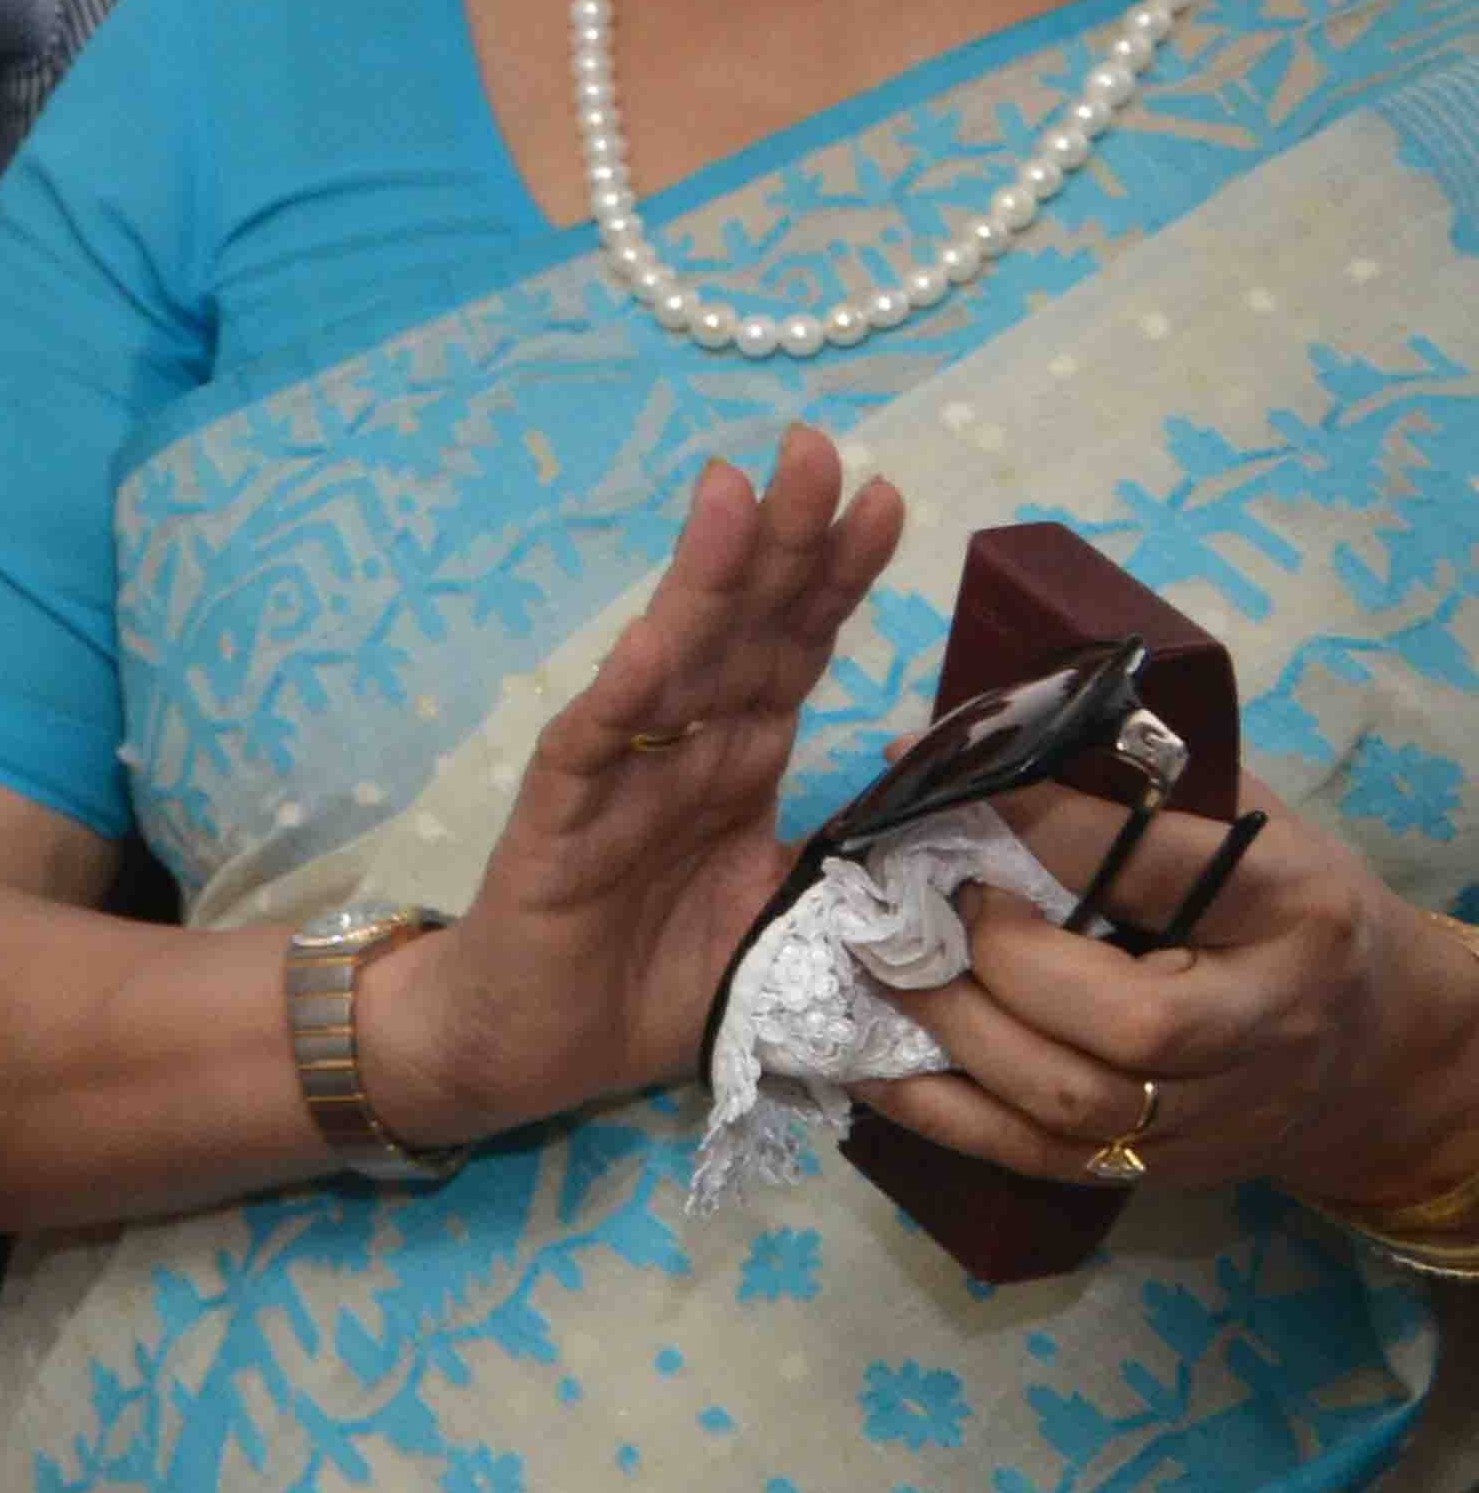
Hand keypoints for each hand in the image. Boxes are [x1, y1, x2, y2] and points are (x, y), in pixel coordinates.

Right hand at [363, 430, 907, 1144]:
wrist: (524, 1047)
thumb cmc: (650, 983)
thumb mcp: (788, 920)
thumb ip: (856, 866)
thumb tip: (968, 836)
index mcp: (739, 765)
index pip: (798, 650)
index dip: (839, 576)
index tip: (886, 497)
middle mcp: (683, 751)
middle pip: (743, 627)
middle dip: (783, 536)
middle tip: (818, 445)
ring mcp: (616, 779)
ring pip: (671, 662)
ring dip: (705, 578)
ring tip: (735, 492)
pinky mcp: (557, 827)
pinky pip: (594, 752)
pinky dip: (623, 696)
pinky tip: (653, 640)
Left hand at [865, 785, 1478, 1204]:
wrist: (1373, 1044)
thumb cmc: (1281, 906)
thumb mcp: (1246, 824)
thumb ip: (1140, 789)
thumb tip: (969, 744)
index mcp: (1294, 907)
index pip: (1160, 867)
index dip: (1037, 828)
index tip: (938, 787)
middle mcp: (1269, 1018)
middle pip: (1132, 1023)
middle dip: (999, 962)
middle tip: (916, 908)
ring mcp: (1220, 1110)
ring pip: (1074, 1100)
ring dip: (954, 1032)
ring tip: (881, 969)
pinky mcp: (1163, 1168)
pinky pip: (1034, 1156)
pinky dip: (939, 1111)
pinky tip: (872, 1059)